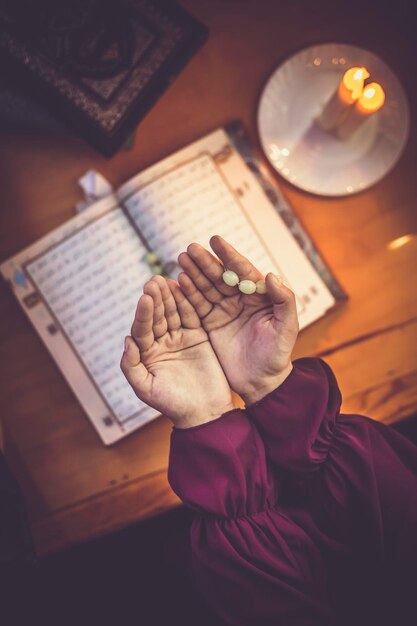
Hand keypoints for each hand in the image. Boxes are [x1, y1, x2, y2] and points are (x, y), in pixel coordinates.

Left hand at [121, 274, 233, 428]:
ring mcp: (180, 337)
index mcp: (146, 354)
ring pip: (173, 313)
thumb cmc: (173, 405)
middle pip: (157, 316)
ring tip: (166, 280)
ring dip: (170, 296)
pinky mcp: (198, 335)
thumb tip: (127, 341)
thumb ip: (132, 366)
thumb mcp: (147, 389)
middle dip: (155, 299)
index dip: (143, 314)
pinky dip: (189, 302)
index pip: (142, 329)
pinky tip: (185, 287)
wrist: (205, 412)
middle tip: (154, 281)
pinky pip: (192, 315)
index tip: (145, 298)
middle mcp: (161, 342)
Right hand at [177, 236, 298, 404]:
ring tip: (180, 260)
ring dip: (193, 273)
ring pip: (206, 287)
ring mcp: (223, 310)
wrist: (262, 383)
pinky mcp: (210, 323)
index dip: (229, 255)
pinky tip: (176, 283)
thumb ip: (283, 300)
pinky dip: (186, 294)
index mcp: (259, 295)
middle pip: (220, 276)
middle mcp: (240, 299)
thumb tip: (271, 275)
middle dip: (206, 262)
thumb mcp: (287, 328)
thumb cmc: (279, 355)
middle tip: (190, 249)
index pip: (242, 270)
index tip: (215, 240)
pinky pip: (196, 306)